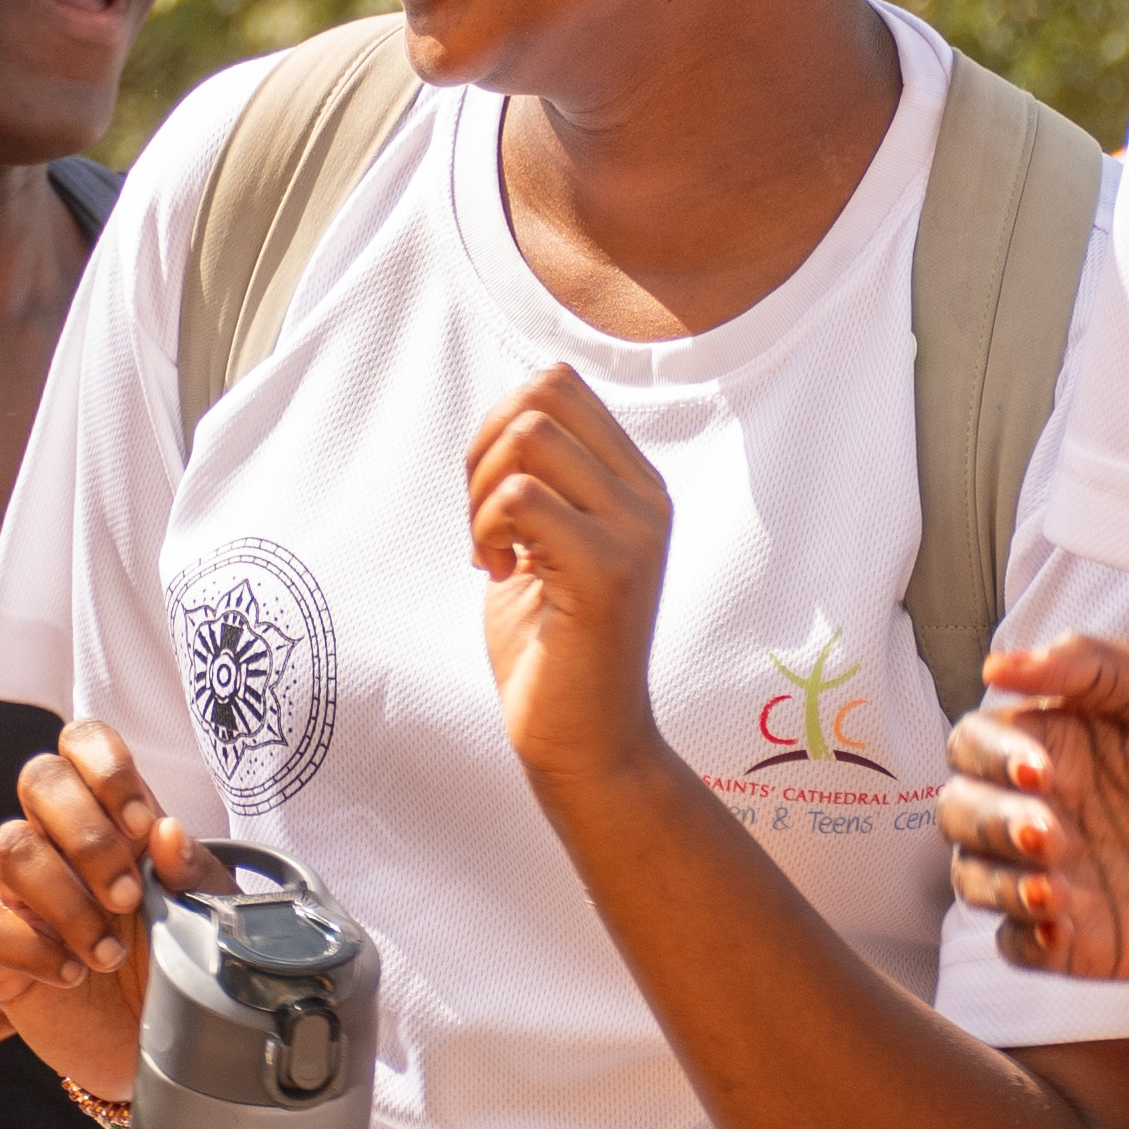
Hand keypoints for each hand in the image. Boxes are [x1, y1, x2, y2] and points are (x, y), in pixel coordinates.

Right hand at [0, 720, 190, 1105]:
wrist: (158, 1050)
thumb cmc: (183, 967)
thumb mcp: (210, 919)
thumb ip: (197, 874)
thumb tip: (166, 832)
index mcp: (115, 818)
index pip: (83, 743)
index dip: (105, 768)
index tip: (141, 825)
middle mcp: (61, 843)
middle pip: (37, 777)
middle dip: (86, 836)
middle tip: (127, 899)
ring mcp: (23, 893)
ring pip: (7, 845)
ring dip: (65, 901)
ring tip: (107, 954)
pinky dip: (25, 947)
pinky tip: (69, 974)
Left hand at [465, 365, 675, 792]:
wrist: (585, 743)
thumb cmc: (552, 650)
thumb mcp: (543, 546)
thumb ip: (538, 483)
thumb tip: (505, 420)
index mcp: (635, 485)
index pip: (561, 385)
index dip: (499, 424)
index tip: (492, 500)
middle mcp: (646, 498)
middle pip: (544, 392)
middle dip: (485, 446)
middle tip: (483, 521)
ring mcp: (634, 531)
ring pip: (529, 435)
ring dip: (482, 489)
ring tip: (491, 547)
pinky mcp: (608, 571)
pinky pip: (522, 495)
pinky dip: (487, 526)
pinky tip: (498, 573)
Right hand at [933, 635, 1128, 981]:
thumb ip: (1096, 667)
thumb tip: (1000, 663)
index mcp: (1061, 742)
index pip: (977, 741)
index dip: (990, 755)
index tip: (1040, 769)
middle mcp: (1048, 807)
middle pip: (960, 810)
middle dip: (989, 821)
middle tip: (1050, 833)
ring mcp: (1059, 874)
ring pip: (974, 878)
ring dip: (997, 882)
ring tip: (1053, 889)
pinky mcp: (1081, 937)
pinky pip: (1017, 945)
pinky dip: (1022, 938)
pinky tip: (1060, 928)